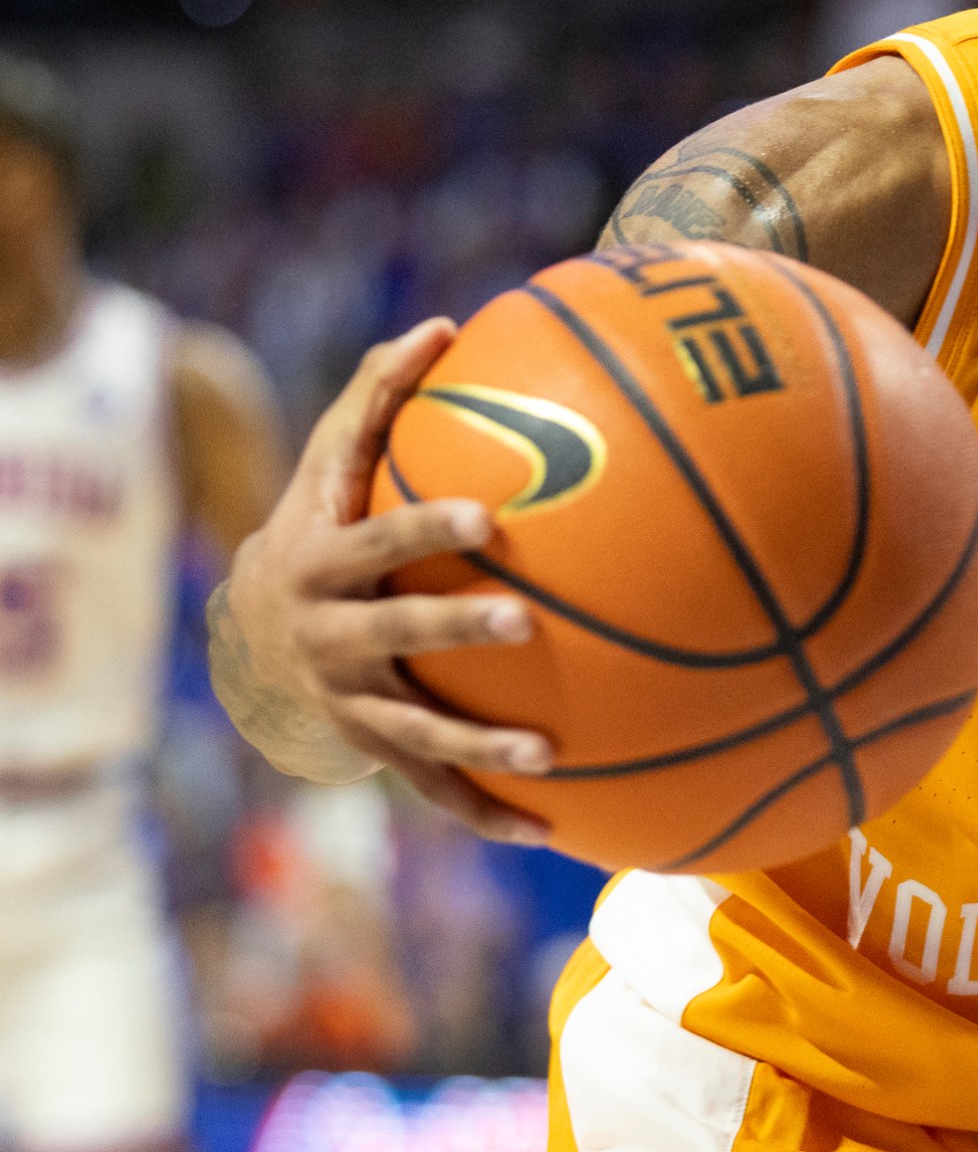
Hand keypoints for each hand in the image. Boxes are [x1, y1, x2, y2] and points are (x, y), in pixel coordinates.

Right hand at [221, 319, 552, 841]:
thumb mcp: (331, 465)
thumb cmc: (320, 524)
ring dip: (478, 747)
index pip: (374, 539)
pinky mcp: (375, 752)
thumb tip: (444, 320)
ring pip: (415, 731)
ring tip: (548, 754)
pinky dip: (488, 815)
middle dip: (450, 629)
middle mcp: (328, 638)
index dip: (422, 527)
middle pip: (392, 636)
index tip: (487, 515)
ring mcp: (349, 703)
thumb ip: (379, 395)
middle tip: (521, 619)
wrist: (247, 638)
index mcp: (321, 563)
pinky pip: (434, 792)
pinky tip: (556, 832)